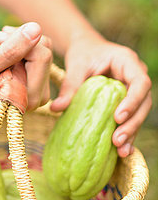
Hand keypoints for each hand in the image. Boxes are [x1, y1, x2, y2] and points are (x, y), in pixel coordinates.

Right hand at [0, 22, 51, 109]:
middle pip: (45, 50)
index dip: (17, 41)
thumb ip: (9, 50)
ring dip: (18, 38)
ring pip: (44, 45)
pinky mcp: (39, 74)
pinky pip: (41, 45)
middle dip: (18, 39)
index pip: (41, 57)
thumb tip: (36, 28)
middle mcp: (38, 97)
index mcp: (27, 99)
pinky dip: (21, 40)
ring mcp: (41, 86)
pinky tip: (4, 48)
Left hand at [49, 36, 151, 157]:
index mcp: (127, 61)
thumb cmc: (83, 53)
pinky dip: (127, 133)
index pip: (140, 82)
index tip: (117, 117)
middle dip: (133, 122)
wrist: (86, 49)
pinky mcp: (129, 101)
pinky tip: (122, 151)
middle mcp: (136, 75)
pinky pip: (132, 118)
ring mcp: (135, 89)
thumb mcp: (76, 65)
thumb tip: (56, 108)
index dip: (133, 101)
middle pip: (144, 101)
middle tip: (117, 140)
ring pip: (140, 112)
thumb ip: (70, 85)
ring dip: (132, 131)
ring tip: (120, 150)